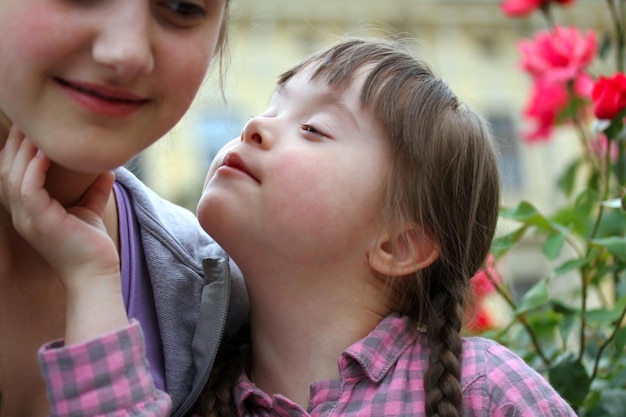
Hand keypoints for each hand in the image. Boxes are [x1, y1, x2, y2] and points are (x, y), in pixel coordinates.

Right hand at [0, 127, 126, 343]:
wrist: (97, 273)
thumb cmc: (92, 245)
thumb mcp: (90, 210)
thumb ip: (94, 189)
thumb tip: (108, 168)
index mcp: (28, 211)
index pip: (12, 173)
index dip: (16, 149)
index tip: (30, 127)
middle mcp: (22, 214)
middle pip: (6, 169)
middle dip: (15, 143)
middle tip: (29, 120)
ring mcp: (27, 219)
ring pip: (13, 176)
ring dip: (23, 150)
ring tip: (36, 130)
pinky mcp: (40, 222)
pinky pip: (28, 189)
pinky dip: (34, 168)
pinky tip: (45, 151)